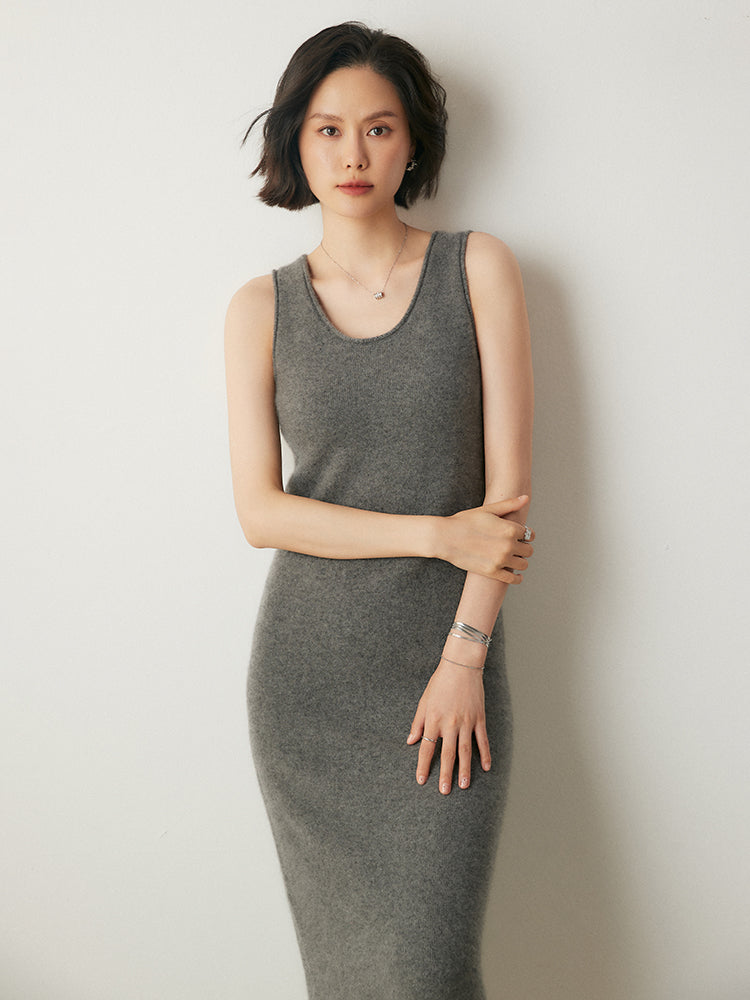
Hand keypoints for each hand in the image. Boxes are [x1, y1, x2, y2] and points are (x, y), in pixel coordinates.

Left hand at [406, 658, 489, 793]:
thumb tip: (411, 741)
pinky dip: (485, 754)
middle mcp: (450, 723)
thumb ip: (418, 723)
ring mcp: (466, 722)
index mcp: (434, 719)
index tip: (421, 780)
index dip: (423, 765)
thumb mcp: (424, 701)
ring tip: (464, 785)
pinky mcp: (479, 718)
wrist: (461, 666)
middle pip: (447, 753)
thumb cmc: (440, 683)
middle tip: (444, 791)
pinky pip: (482, 740)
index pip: (427, 748)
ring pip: (465, 750)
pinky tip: (486, 767)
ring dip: (465, 769)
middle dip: (445, 774)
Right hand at [439, 495, 534, 582]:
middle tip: (515, 547)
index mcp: (510, 529)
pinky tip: (515, 574)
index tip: (519, 536)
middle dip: (523, 548)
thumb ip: (509, 504)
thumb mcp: (488, 510)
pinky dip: (517, 578)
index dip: (525, 535)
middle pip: (529, 551)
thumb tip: (526, 498)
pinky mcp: (492, 572)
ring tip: (512, 559)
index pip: (530, 534)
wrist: (445, 537)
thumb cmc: (464, 521)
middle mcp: (508, 545)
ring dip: (520, 562)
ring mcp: (501, 560)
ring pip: (523, 565)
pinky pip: (513, 579)